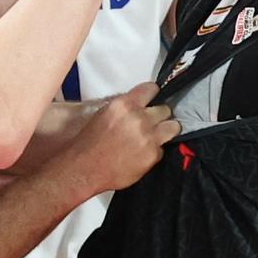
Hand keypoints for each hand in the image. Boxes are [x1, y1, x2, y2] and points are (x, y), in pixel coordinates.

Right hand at [51, 83, 179, 197]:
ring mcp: (148, 137)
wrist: (84, 168)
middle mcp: (138, 118)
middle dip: (159, 115)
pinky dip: (155, 151)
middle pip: (165, 109)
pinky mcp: (152, 155)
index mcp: (124, 105)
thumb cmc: (89, 144)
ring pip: (173, 127)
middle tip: (152, 122)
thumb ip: (124, 108)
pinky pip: (162, 149)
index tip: (153, 98)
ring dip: (166, 130)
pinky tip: (142, 153)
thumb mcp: (103, 115)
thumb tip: (138, 104)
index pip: (151, 89)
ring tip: (157, 135)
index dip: (153, 94)